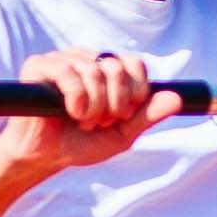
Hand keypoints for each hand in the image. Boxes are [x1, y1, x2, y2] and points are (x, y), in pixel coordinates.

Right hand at [4, 47, 175, 173]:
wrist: (42, 158)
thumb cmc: (80, 144)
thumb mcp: (121, 135)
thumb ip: (147, 116)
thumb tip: (177, 98)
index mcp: (106, 70)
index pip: (135, 63)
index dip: (136, 91)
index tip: (124, 115)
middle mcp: (86, 59)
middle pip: (117, 67)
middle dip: (114, 103)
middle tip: (99, 122)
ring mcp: (62, 60)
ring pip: (94, 71)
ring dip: (94, 106)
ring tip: (82, 121)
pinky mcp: (39, 66)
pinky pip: (68, 72)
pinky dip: (76, 98)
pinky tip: (70, 112)